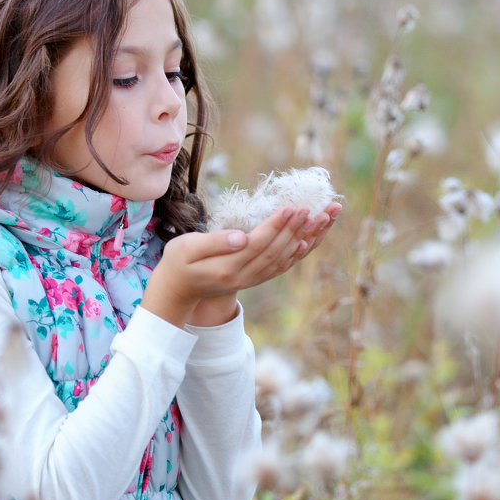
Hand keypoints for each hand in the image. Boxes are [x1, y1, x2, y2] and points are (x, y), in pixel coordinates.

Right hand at [142, 203, 341, 326]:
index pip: (259, 244)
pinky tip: (309, 240)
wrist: (177, 291)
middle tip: (313, 208)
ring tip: (323, 219)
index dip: (277, 226)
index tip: (292, 207)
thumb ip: (214, 243)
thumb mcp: (186, 249)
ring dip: (306, 239)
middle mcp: (244, 277)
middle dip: (297, 229)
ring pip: (284, 260)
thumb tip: (242, 237)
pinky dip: (297, 254)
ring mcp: (251, 280)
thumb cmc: (178, 263)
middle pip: (277, 251)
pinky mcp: (254, 279)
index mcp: (227, 268)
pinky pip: (281, 266)